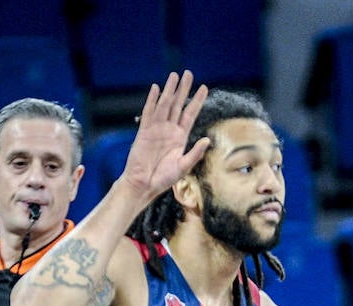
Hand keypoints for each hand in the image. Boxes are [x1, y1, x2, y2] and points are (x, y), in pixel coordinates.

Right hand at [120, 71, 209, 201]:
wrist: (144, 184)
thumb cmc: (163, 179)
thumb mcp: (183, 166)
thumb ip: (195, 153)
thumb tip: (208, 140)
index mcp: (180, 137)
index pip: (190, 114)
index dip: (197, 101)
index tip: (204, 88)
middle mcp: (169, 130)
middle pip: (178, 104)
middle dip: (184, 89)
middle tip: (188, 73)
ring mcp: (156, 128)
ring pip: (165, 104)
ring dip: (170, 90)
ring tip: (175, 75)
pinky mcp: (144, 131)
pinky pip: (149, 112)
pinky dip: (152, 100)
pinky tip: (157, 88)